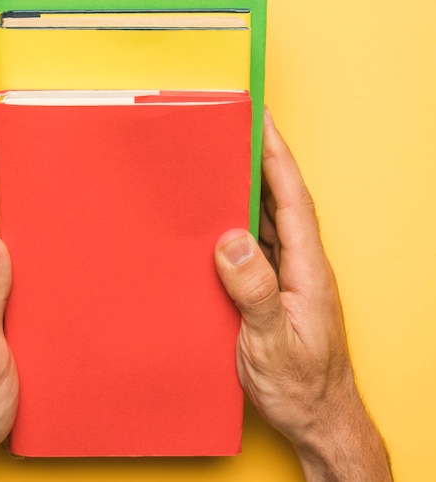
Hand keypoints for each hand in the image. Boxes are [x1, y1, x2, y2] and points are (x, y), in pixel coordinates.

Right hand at [214, 109, 391, 480]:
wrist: (318, 419)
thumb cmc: (300, 386)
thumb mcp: (271, 343)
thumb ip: (255, 292)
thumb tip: (231, 240)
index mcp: (307, 270)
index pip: (293, 200)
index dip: (277, 157)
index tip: (261, 122)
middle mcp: (302, 265)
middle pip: (282, 200)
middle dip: (262, 160)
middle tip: (236, 131)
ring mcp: (291, 277)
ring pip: (269, 219)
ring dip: (250, 188)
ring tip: (224, 163)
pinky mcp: (277, 289)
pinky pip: (259, 243)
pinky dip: (241, 221)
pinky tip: (222, 218)